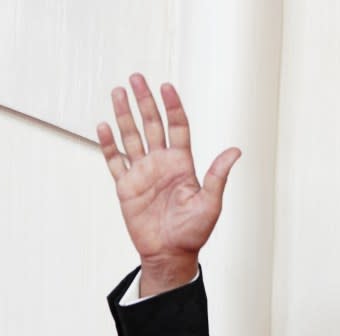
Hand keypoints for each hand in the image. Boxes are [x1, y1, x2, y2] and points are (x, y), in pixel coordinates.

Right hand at [97, 73, 240, 295]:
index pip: (177, 127)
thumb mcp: (210, 203)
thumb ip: (217, 175)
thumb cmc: (194, 232)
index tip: (166, 87)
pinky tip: (103, 127)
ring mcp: (142, 173)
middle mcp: (161, 164)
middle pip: (151, 125)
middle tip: (136, 78)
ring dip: (124, 115)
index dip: (172, 106)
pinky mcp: (126, 187)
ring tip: (118, 92)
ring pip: (131, 137)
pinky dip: (108, 144)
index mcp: (182, 164)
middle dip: (144, 101)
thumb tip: (235, 151)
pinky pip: (115, 161)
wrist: (171, 254)